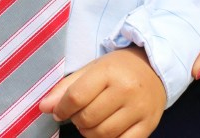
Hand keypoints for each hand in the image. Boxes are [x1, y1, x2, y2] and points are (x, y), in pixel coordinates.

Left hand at [39, 47, 165, 137]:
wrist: (155, 68)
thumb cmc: (119, 68)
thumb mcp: (93, 69)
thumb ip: (67, 87)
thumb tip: (44, 107)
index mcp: (109, 71)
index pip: (76, 97)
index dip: (61, 109)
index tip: (59, 112)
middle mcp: (125, 89)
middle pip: (88, 118)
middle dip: (77, 120)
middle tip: (79, 114)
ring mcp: (138, 109)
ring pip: (103, 135)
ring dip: (90, 133)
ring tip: (92, 122)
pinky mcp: (148, 125)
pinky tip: (106, 130)